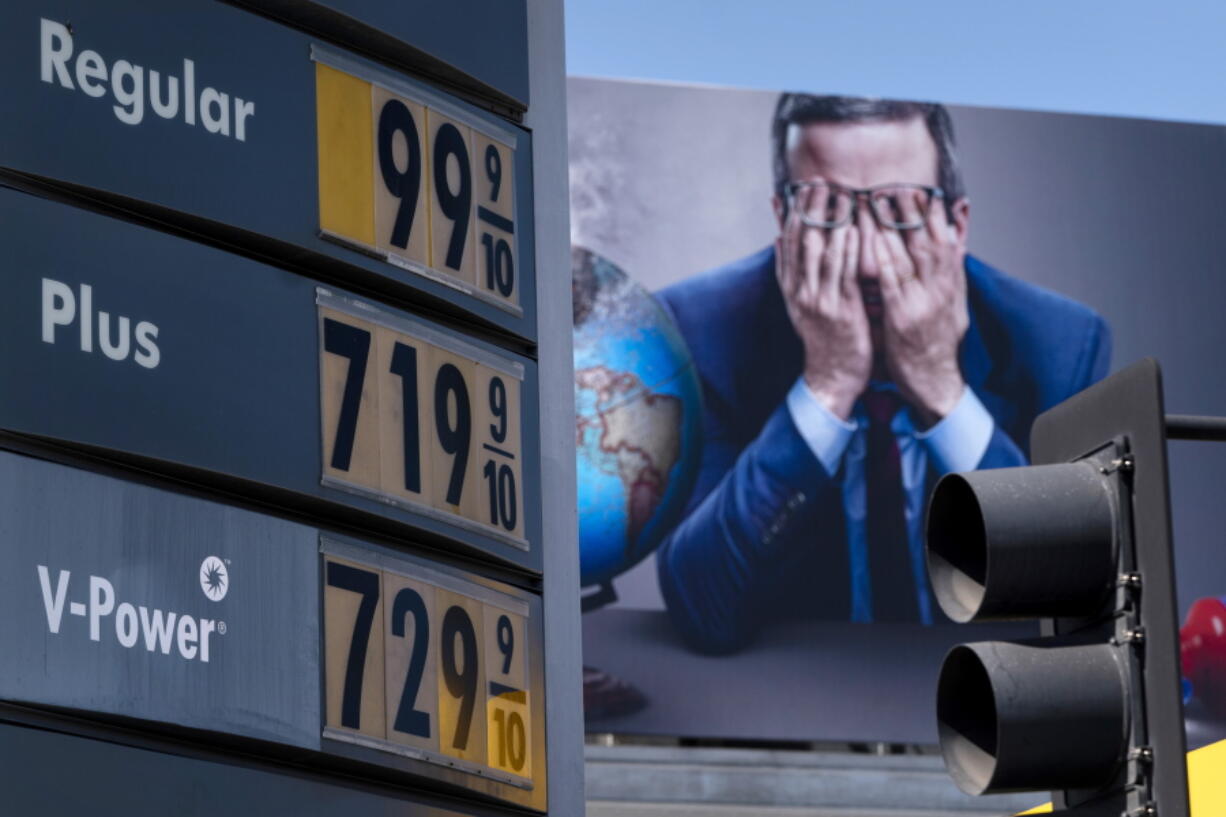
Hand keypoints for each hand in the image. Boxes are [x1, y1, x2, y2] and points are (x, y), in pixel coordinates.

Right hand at [775, 181, 868, 419]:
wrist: (831, 376)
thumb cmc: (824, 338)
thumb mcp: (801, 302)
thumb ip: (792, 270)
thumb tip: (779, 238)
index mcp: (790, 287)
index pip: (787, 241)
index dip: (793, 212)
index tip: (800, 187)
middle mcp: (800, 291)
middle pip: (801, 240)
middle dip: (809, 208)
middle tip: (818, 179)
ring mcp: (818, 300)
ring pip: (820, 252)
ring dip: (829, 220)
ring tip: (837, 192)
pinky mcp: (839, 310)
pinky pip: (842, 273)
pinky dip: (846, 248)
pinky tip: (852, 227)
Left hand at [873, 192, 968, 426]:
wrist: (937, 382)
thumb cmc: (940, 342)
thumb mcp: (955, 302)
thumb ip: (954, 269)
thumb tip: (959, 237)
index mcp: (951, 282)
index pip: (943, 238)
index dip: (932, 212)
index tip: (920, 187)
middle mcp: (940, 287)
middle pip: (927, 238)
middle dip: (912, 210)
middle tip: (895, 182)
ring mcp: (923, 300)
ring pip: (909, 254)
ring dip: (893, 226)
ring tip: (877, 199)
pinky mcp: (904, 317)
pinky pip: (892, 282)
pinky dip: (884, 258)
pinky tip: (872, 239)